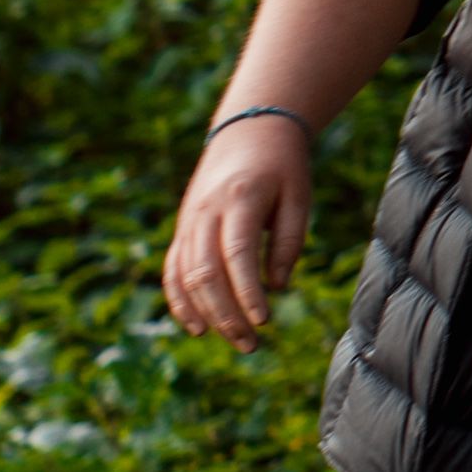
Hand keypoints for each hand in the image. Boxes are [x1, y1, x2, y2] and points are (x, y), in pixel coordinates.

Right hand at [163, 119, 315, 340]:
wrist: (249, 127)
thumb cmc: (282, 165)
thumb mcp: (298, 196)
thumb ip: (288, 241)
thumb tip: (277, 287)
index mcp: (239, 199)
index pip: (236, 254)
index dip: (246, 291)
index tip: (264, 320)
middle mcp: (206, 212)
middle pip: (205, 272)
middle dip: (226, 314)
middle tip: (252, 344)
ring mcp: (189, 220)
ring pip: (185, 275)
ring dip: (206, 314)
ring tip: (236, 340)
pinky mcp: (183, 228)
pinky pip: (173, 269)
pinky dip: (180, 300)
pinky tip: (197, 327)